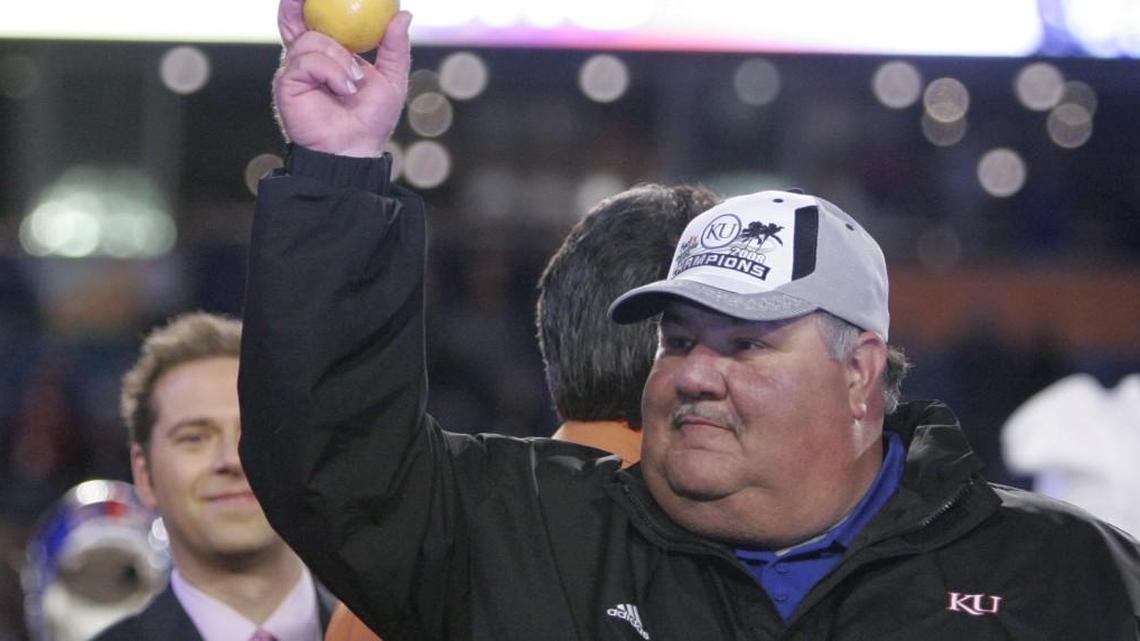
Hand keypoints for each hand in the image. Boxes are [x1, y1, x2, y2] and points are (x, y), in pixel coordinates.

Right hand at [273, 0, 410, 156]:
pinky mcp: (286, 83)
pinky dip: (331, 71)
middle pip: (295, 21)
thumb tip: (404, 14)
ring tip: (354, 83)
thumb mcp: (391, 79)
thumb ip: (395, 46)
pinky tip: (343, 88)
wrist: (355, 150)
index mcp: (327, 55)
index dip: (311, 4)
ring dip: (340, 58)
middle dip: (298, 5)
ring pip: (312, 40)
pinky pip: (308, 60)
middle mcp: (305, 59)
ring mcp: (294, 70)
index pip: (314, 21)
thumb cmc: (371, 120)